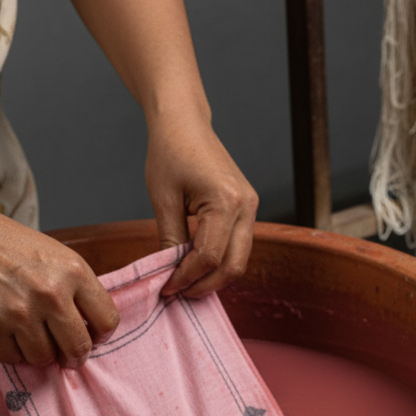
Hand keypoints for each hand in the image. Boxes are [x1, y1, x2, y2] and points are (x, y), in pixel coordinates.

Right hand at [0, 197, 119, 366]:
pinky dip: (13, 351)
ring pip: (45, 358)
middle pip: (78, 347)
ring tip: (34, 337)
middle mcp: (50, 293)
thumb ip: (79, 291)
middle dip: (75, 355)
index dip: (101, 335)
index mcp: (74, 272)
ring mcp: (19, 311)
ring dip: (41, 353)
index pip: (107, 321)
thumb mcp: (58, 257)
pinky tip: (11, 334)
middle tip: (67, 354)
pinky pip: (13, 358)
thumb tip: (93, 333)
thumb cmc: (12, 247)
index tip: (93, 336)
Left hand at [145, 114, 257, 299]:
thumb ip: (169, 239)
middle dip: (206, 285)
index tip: (167, 287)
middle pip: (233, 266)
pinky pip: (238, 247)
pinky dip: (220, 262)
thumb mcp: (163, 198)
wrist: (185, 123)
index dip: (187, 277)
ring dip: (214, 277)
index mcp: (226, 201)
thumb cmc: (170, 151)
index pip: (210, 256)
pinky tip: (198, 265)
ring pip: (239, 261)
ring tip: (187, 282)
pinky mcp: (248, 210)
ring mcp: (252, 209)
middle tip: (179, 293)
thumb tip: (170, 273)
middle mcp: (247, 207)